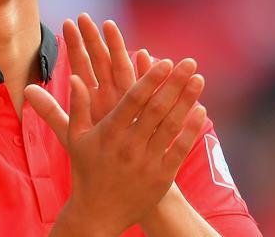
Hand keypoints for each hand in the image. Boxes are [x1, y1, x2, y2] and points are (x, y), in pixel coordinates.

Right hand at [26, 15, 206, 234]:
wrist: (98, 213)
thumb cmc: (86, 169)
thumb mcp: (76, 138)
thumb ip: (78, 106)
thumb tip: (74, 76)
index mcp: (109, 133)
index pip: (133, 100)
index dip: (150, 79)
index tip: (164, 61)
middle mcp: (129, 145)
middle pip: (157, 109)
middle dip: (175, 83)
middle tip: (189, 62)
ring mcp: (147, 162)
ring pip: (171, 126)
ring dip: (187, 101)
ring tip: (198, 79)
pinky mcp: (162, 177)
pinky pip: (180, 149)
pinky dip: (192, 129)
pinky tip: (201, 111)